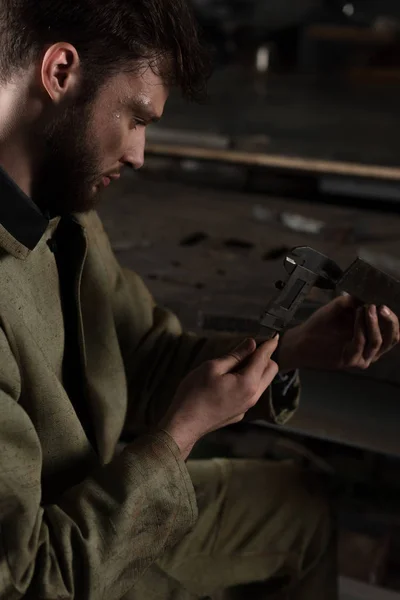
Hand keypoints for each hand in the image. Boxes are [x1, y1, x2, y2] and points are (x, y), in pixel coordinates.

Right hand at [161, 337, 278, 458]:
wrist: (184, 424)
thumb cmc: (195, 392)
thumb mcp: (212, 367)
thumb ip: (235, 355)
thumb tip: (252, 344)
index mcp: (248, 383)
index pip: (264, 358)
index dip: (269, 345)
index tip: (274, 335)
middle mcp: (253, 396)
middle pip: (270, 371)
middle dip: (265, 357)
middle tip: (248, 349)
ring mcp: (247, 407)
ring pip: (261, 383)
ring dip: (256, 370)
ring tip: (235, 363)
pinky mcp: (239, 414)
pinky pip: (251, 393)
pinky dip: (247, 382)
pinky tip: (229, 381)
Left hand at [278, 295, 399, 371]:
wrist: (301, 339)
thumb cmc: (321, 325)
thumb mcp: (339, 308)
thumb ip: (353, 302)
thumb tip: (369, 295)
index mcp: (372, 338)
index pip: (393, 331)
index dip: (392, 318)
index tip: (383, 304)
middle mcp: (370, 350)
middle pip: (391, 339)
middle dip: (389, 321)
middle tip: (380, 307)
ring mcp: (361, 357)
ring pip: (377, 341)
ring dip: (373, 322)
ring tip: (366, 308)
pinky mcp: (350, 361)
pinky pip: (361, 343)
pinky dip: (360, 328)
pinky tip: (357, 315)